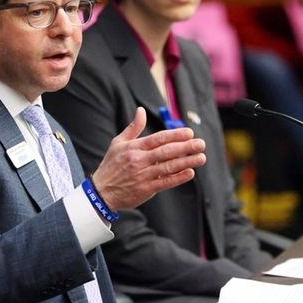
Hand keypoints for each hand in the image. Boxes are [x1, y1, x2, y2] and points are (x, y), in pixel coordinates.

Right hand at [91, 107, 205, 210]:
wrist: (101, 192)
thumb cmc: (111, 165)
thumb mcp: (118, 143)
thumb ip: (133, 128)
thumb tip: (141, 110)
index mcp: (134, 147)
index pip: (158, 138)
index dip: (175, 135)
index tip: (189, 133)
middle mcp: (139, 160)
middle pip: (166, 151)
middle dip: (186, 147)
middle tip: (201, 143)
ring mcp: (143, 175)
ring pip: (168, 166)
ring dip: (187, 161)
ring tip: (201, 157)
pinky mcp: (146, 189)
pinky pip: (165, 182)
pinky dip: (178, 177)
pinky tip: (190, 172)